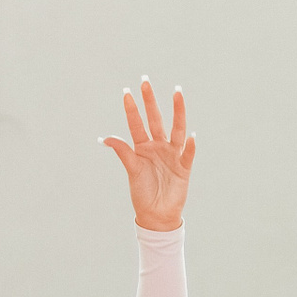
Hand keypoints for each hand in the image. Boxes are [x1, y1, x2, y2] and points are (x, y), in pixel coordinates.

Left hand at [102, 78, 194, 231]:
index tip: (126, 92)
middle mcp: (158, 147)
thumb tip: (105, 138)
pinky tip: (191, 135)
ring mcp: (172, 155)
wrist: (156, 215)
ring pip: (176, 129)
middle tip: (145, 81)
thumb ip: (123, 152)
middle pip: (155, 119)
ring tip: (177, 93)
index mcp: (142, 147)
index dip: (132, 109)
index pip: (137, 124)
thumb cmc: (142, 193)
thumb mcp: (131, 170)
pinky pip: (188, 154)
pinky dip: (190, 146)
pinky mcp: (183, 168)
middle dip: (151, 101)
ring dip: (178, 112)